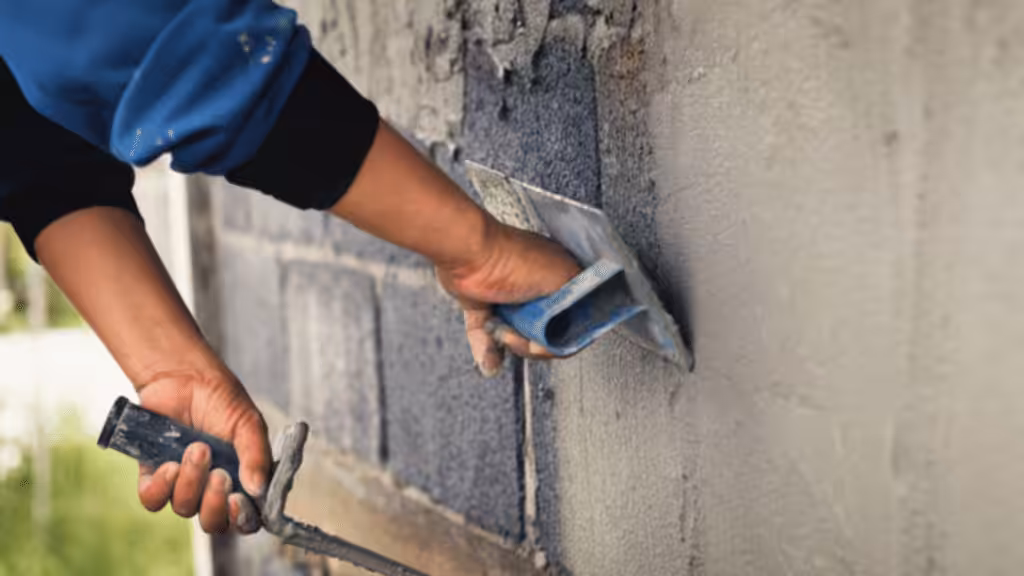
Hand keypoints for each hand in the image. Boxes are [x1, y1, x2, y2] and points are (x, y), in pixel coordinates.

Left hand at [134, 369, 270, 533]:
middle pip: (213, 523)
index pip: (245, 518)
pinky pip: (152, 500)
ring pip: (184, 508)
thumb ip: (256, 456)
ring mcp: (183, 483)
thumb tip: (258, 490)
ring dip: (190, 482)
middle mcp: (212, 487)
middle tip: (219, 475)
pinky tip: (168, 464)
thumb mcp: (248, 423)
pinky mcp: (154, 474)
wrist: (183, 375)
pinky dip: (160, 487)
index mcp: (242, 479)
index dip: (241, 519)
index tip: (237, 500)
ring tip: (196, 448)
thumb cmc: (221, 397)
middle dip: (214, 504)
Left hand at [437, 222, 580, 376]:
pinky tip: (489, 361)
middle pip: (543, 333)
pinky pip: (487, 335)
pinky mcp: (484, 306)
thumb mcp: (561, 278)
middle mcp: (536, 289)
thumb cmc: (511, 258)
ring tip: (501, 334)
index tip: (551, 341)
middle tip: (524, 338)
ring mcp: (509, 299)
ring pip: (516, 336)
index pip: (572, 320)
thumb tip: (579, 327)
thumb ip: (578, 302)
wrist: (468, 254)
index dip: (563, 338)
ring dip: (509, 344)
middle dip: (531, 343)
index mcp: (559, 279)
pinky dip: (487, 349)